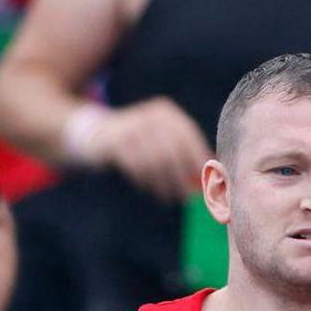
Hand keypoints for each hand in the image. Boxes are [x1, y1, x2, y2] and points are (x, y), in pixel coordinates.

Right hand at [88, 98, 213, 201]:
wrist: (96, 135)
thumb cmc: (139, 142)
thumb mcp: (161, 141)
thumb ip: (184, 154)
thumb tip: (213, 174)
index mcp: (167, 114)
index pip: (188, 136)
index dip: (198, 159)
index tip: (205, 179)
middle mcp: (150, 117)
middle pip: (173, 151)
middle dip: (182, 177)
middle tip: (187, 197)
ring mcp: (131, 128)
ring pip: (155, 162)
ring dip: (164, 184)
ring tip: (168, 197)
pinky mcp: (115, 142)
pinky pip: (136, 166)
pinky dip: (145, 181)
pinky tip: (148, 188)